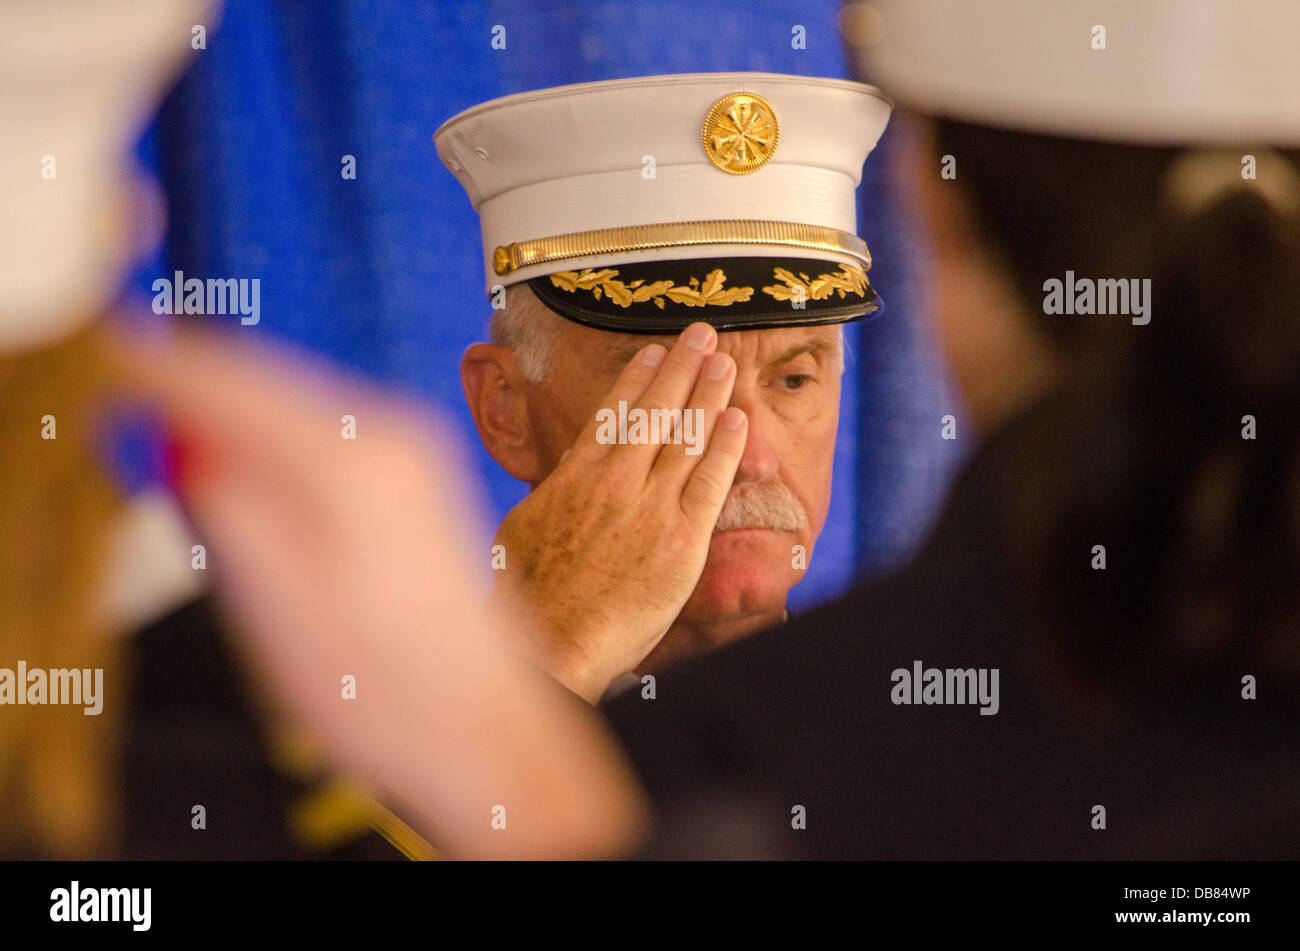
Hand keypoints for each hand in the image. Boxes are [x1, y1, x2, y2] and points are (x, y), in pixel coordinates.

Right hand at [103, 322, 647, 857]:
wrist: (487, 732)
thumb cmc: (385, 693)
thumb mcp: (277, 610)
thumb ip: (227, 510)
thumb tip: (185, 440)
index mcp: (352, 460)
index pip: (231, 380)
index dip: (154, 368)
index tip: (96, 362)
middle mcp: (394, 436)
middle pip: (268, 380)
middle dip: (192, 386)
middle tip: (118, 396)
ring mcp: (416, 456)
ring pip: (296, 405)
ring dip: (232, 417)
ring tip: (170, 434)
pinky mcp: (420, 484)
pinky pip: (326, 437)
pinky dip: (273, 443)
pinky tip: (246, 475)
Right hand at [490, 321, 748, 702]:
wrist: (552, 640)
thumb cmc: (528, 593)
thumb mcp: (524, 525)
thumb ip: (555, 491)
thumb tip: (569, 467)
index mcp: (574, 476)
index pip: (613, 413)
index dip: (639, 377)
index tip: (655, 351)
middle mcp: (614, 482)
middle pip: (655, 411)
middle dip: (681, 367)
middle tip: (703, 333)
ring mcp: (650, 508)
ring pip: (685, 437)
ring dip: (708, 394)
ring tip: (725, 362)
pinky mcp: (681, 540)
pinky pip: (710, 482)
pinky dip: (725, 447)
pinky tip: (738, 419)